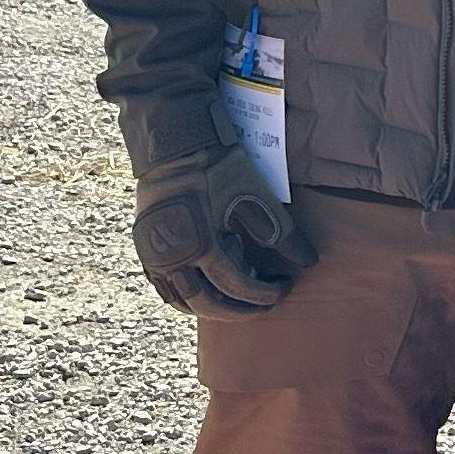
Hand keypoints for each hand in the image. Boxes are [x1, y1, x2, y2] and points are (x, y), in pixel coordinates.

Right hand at [132, 146, 301, 314]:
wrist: (172, 144)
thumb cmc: (214, 165)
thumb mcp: (253, 194)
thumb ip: (280, 231)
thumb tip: (309, 260)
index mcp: (201, 247)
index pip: (237, 287)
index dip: (265, 293)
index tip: (284, 287)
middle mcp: (173, 259)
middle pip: (209, 305)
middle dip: (241, 309)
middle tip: (265, 303)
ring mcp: (154, 256)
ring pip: (184, 301)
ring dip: (213, 306)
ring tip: (239, 296)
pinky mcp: (145, 249)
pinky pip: (166, 287)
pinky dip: (189, 295)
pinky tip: (208, 287)